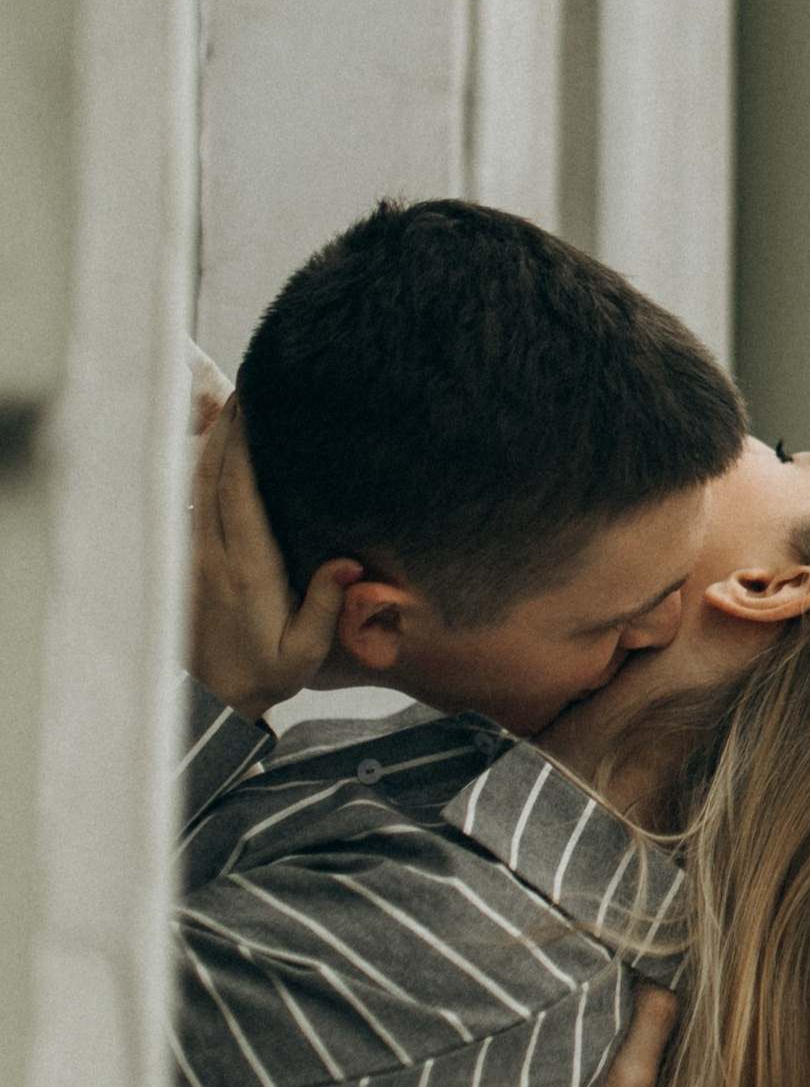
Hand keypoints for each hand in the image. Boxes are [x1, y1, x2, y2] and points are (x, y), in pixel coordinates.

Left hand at [189, 400, 352, 719]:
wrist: (209, 702)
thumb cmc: (263, 674)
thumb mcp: (305, 655)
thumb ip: (324, 607)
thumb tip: (346, 564)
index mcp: (246, 568)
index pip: (238, 492)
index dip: (244, 444)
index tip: (254, 404)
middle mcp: (212, 553)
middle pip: (212, 473)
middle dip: (227, 425)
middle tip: (247, 384)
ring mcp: (193, 554)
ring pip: (195, 482)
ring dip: (211, 439)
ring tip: (231, 401)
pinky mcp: (186, 559)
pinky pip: (190, 499)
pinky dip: (200, 465)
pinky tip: (212, 444)